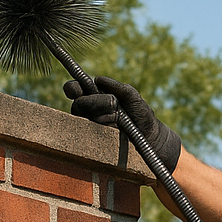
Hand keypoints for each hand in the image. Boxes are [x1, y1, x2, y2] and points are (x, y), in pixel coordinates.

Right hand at [63, 76, 181, 171]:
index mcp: (93, 97)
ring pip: (85, 118)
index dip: (72, 88)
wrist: (149, 137)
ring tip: (118, 117)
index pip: (74, 90)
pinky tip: (115, 128)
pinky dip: (104, 127)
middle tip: (113, 103)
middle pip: (79, 104)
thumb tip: (99, 79)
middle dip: (95, 102)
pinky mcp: (94, 141)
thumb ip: (117, 87)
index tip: (77, 90)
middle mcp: (87, 112)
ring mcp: (90, 127)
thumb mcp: (132, 96)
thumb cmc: (140, 114)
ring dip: (102, 115)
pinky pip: (91, 133)